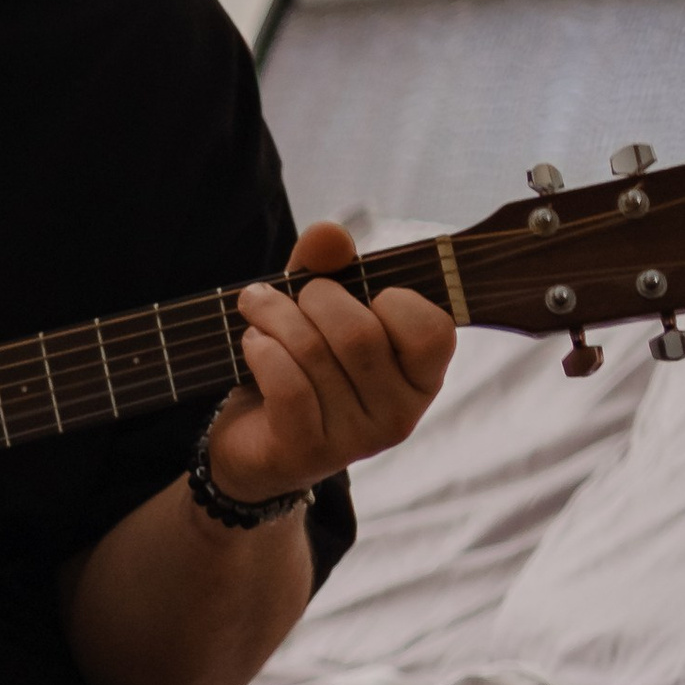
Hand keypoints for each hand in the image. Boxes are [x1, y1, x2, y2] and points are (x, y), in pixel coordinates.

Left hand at [207, 220, 456, 500]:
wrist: (255, 439)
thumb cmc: (303, 366)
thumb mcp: (318, 309)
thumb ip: (328, 267)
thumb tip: (329, 233)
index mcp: (421, 377)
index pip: (433, 329)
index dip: (391, 299)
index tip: (357, 294)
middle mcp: (400, 414)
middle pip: (360, 334)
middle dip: (314, 297)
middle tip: (286, 296)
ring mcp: (356, 440)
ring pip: (315, 355)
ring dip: (274, 318)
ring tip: (256, 311)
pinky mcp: (308, 452)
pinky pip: (288, 387)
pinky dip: (262, 352)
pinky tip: (252, 344)